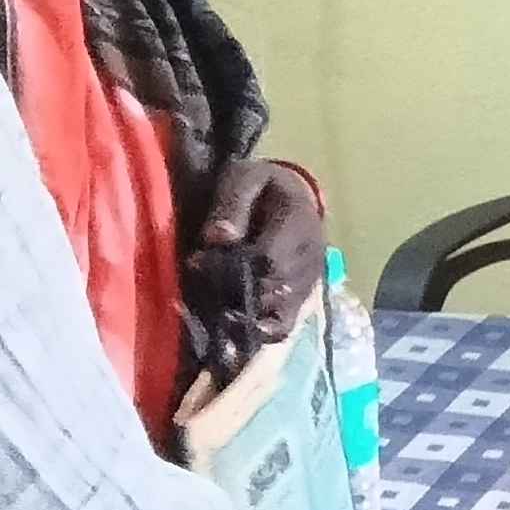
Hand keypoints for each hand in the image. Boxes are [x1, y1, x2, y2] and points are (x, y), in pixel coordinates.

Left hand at [196, 160, 329, 345]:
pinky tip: (233, 328)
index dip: (231, 268)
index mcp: (300, 222)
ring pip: (278, 314)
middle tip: (200, 285)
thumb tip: (217, 238)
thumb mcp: (243, 177)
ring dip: (242, 316)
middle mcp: (311, 256)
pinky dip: (258, 332)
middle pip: (272, 291)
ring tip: (212, 308)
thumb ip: (231, 204)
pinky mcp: (302, 298)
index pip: (269, 259)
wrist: (289, 195)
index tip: (198, 262)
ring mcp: (309, 281)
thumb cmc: (262, 186)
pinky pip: (284, 326)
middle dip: (231, 293)